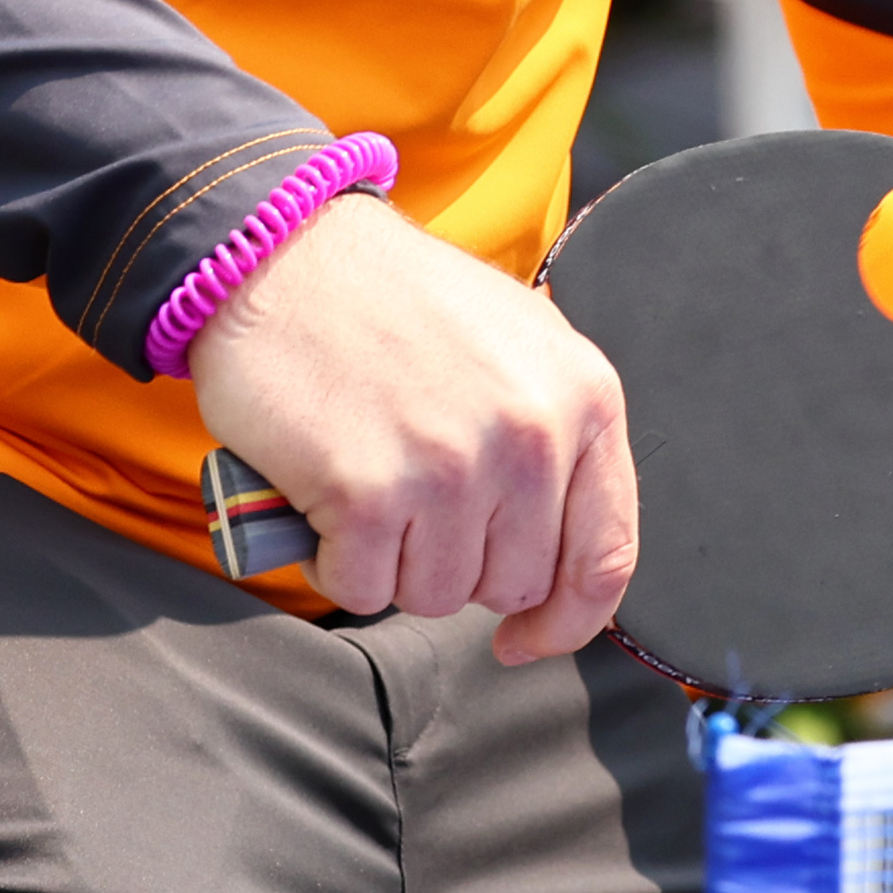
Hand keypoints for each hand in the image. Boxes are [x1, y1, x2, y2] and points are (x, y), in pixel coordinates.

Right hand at [185, 195, 637, 663]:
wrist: (286, 255)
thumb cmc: (398, 302)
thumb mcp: (522, 345)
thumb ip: (558, 439)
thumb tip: (567, 555)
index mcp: (584, 399)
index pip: (606, 556)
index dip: (567, 619)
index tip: (527, 637)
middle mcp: (530, 437)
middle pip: (511, 585)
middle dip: (458, 565)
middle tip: (415, 502)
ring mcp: (450, 466)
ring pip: (434, 595)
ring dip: (394, 561)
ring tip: (373, 481)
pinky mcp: (366, 491)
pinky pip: (360, 586)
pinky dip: (335, 559)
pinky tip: (327, 497)